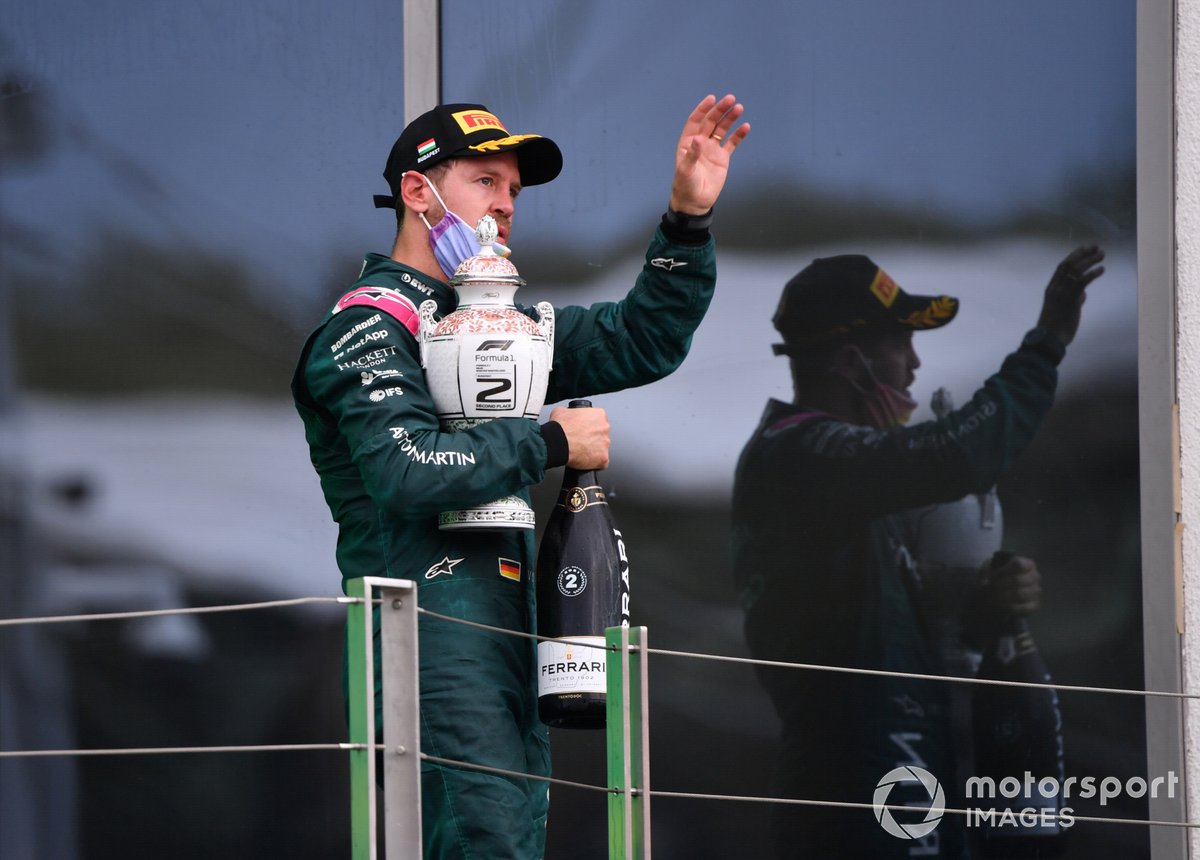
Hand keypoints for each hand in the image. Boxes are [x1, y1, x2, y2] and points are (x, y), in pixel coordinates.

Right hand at [548, 404, 610, 469]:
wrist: (557, 442)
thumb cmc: (560, 427)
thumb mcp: (562, 411)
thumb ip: (570, 412)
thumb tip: (567, 416)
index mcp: (599, 415)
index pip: (598, 420)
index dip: (589, 426)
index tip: (584, 430)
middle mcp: (605, 428)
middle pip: (602, 434)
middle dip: (593, 438)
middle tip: (581, 441)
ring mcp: (605, 443)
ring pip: (602, 448)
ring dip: (594, 450)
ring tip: (581, 451)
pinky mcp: (603, 458)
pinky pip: (601, 462)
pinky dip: (594, 462)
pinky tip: (584, 459)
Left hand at [669, 94, 750, 215]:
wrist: (696, 202)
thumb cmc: (685, 186)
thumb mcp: (686, 170)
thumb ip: (692, 154)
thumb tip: (698, 139)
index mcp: (688, 142)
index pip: (696, 121)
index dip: (703, 109)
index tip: (712, 99)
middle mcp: (700, 143)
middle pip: (711, 122)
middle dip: (720, 110)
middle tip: (730, 99)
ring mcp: (712, 149)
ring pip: (722, 129)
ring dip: (730, 118)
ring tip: (739, 108)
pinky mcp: (722, 158)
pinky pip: (731, 143)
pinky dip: (738, 135)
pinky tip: (745, 127)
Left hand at [982, 553, 1041, 617]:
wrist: (999, 589)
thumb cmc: (996, 574)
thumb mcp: (988, 568)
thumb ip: (986, 572)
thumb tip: (986, 583)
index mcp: (1026, 563)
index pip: (1019, 565)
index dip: (1003, 572)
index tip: (991, 577)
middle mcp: (1035, 576)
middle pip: (1018, 580)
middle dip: (1000, 586)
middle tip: (988, 590)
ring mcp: (1036, 591)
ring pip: (1021, 595)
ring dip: (1002, 597)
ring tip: (991, 598)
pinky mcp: (1035, 605)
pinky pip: (1026, 608)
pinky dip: (1010, 607)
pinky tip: (1000, 605)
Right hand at [1036, 244, 1104, 346]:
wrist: (1050, 339)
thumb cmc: (1056, 327)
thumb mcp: (1064, 309)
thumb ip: (1073, 299)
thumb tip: (1083, 294)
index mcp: (1051, 288)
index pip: (1062, 266)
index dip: (1074, 255)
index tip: (1086, 248)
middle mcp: (1055, 288)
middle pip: (1069, 264)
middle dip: (1083, 253)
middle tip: (1097, 247)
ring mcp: (1062, 293)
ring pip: (1076, 270)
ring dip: (1090, 260)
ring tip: (1102, 255)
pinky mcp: (1071, 300)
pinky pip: (1081, 282)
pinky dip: (1092, 274)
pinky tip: (1101, 269)